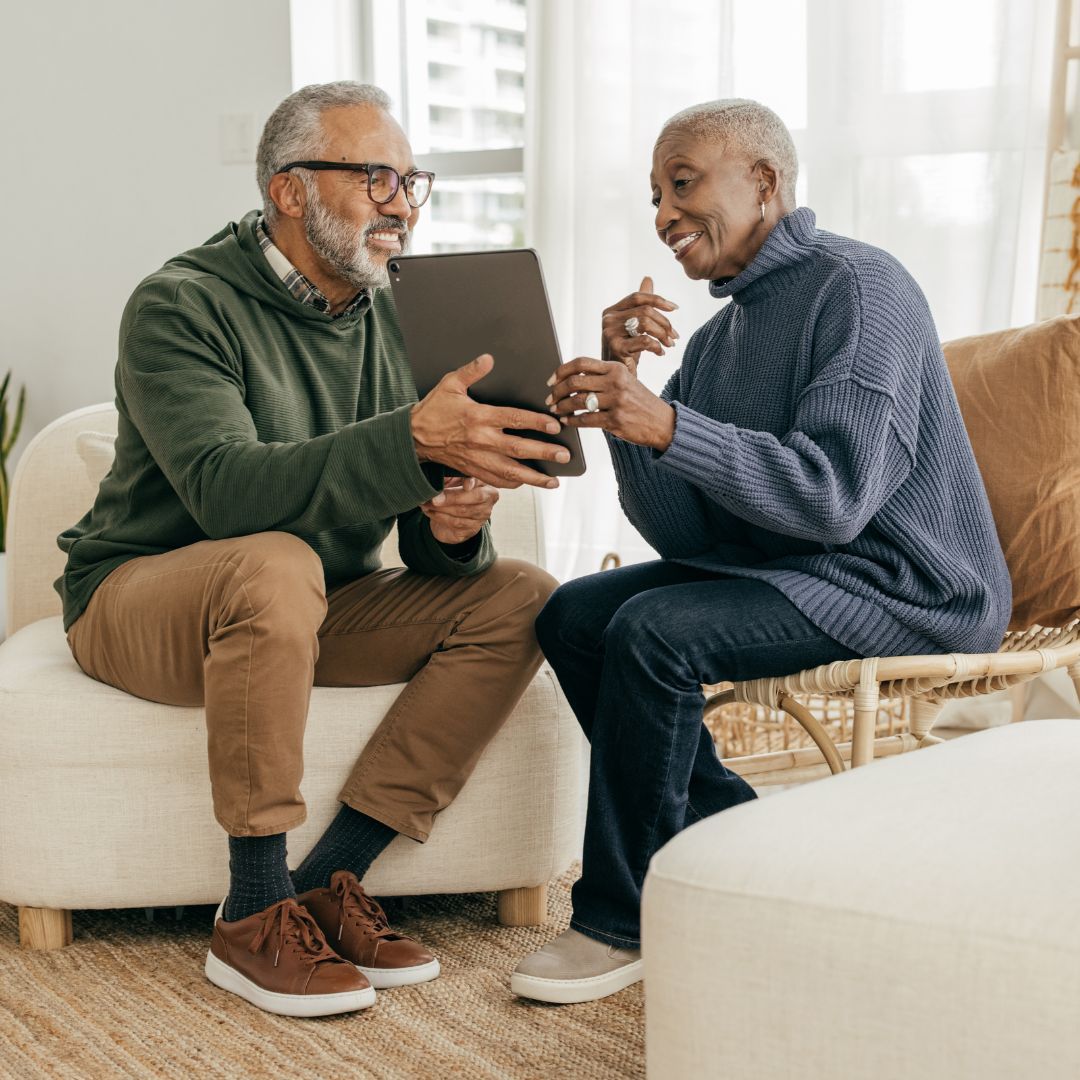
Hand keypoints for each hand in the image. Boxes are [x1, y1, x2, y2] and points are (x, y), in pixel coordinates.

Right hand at [411, 354, 568, 488]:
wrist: (412, 438)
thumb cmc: (432, 410)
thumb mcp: (449, 384)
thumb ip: (471, 371)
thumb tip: (488, 358)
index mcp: (478, 417)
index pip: (514, 419)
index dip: (537, 422)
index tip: (555, 426)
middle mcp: (481, 440)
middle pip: (519, 449)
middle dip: (544, 453)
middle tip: (564, 456)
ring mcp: (477, 458)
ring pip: (511, 471)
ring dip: (534, 478)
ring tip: (553, 481)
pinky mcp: (472, 470)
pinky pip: (497, 480)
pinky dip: (514, 483)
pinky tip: (527, 483)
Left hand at [420, 476, 498, 544]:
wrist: (451, 517)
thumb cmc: (454, 494)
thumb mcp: (453, 481)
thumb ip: (452, 476)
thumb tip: (443, 477)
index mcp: (487, 487)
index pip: (481, 482)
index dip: (473, 482)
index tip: (465, 485)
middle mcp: (488, 503)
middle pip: (475, 498)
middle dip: (453, 497)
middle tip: (435, 498)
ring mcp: (481, 518)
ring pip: (462, 512)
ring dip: (441, 508)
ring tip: (426, 503)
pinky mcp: (471, 530)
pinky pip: (455, 523)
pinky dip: (439, 516)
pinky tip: (429, 511)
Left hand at [547, 357, 675, 451]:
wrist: (663, 423)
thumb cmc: (639, 402)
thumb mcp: (625, 381)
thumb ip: (602, 377)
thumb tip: (572, 379)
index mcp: (616, 368)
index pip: (581, 363)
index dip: (561, 371)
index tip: (551, 380)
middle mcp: (616, 382)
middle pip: (575, 382)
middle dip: (557, 391)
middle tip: (550, 399)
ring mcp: (616, 401)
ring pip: (578, 401)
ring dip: (562, 407)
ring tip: (557, 411)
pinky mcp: (615, 420)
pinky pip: (586, 420)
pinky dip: (572, 421)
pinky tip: (567, 422)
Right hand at [601, 275, 678, 374]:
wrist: (616, 377)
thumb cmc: (626, 351)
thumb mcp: (633, 326)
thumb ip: (640, 304)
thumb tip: (648, 279)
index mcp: (611, 311)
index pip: (637, 297)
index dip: (658, 300)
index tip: (675, 309)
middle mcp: (607, 319)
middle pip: (644, 310)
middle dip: (664, 322)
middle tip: (674, 336)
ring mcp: (610, 333)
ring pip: (645, 323)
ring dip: (663, 334)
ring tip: (669, 344)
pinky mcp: (616, 348)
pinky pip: (644, 341)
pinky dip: (657, 346)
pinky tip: (660, 352)